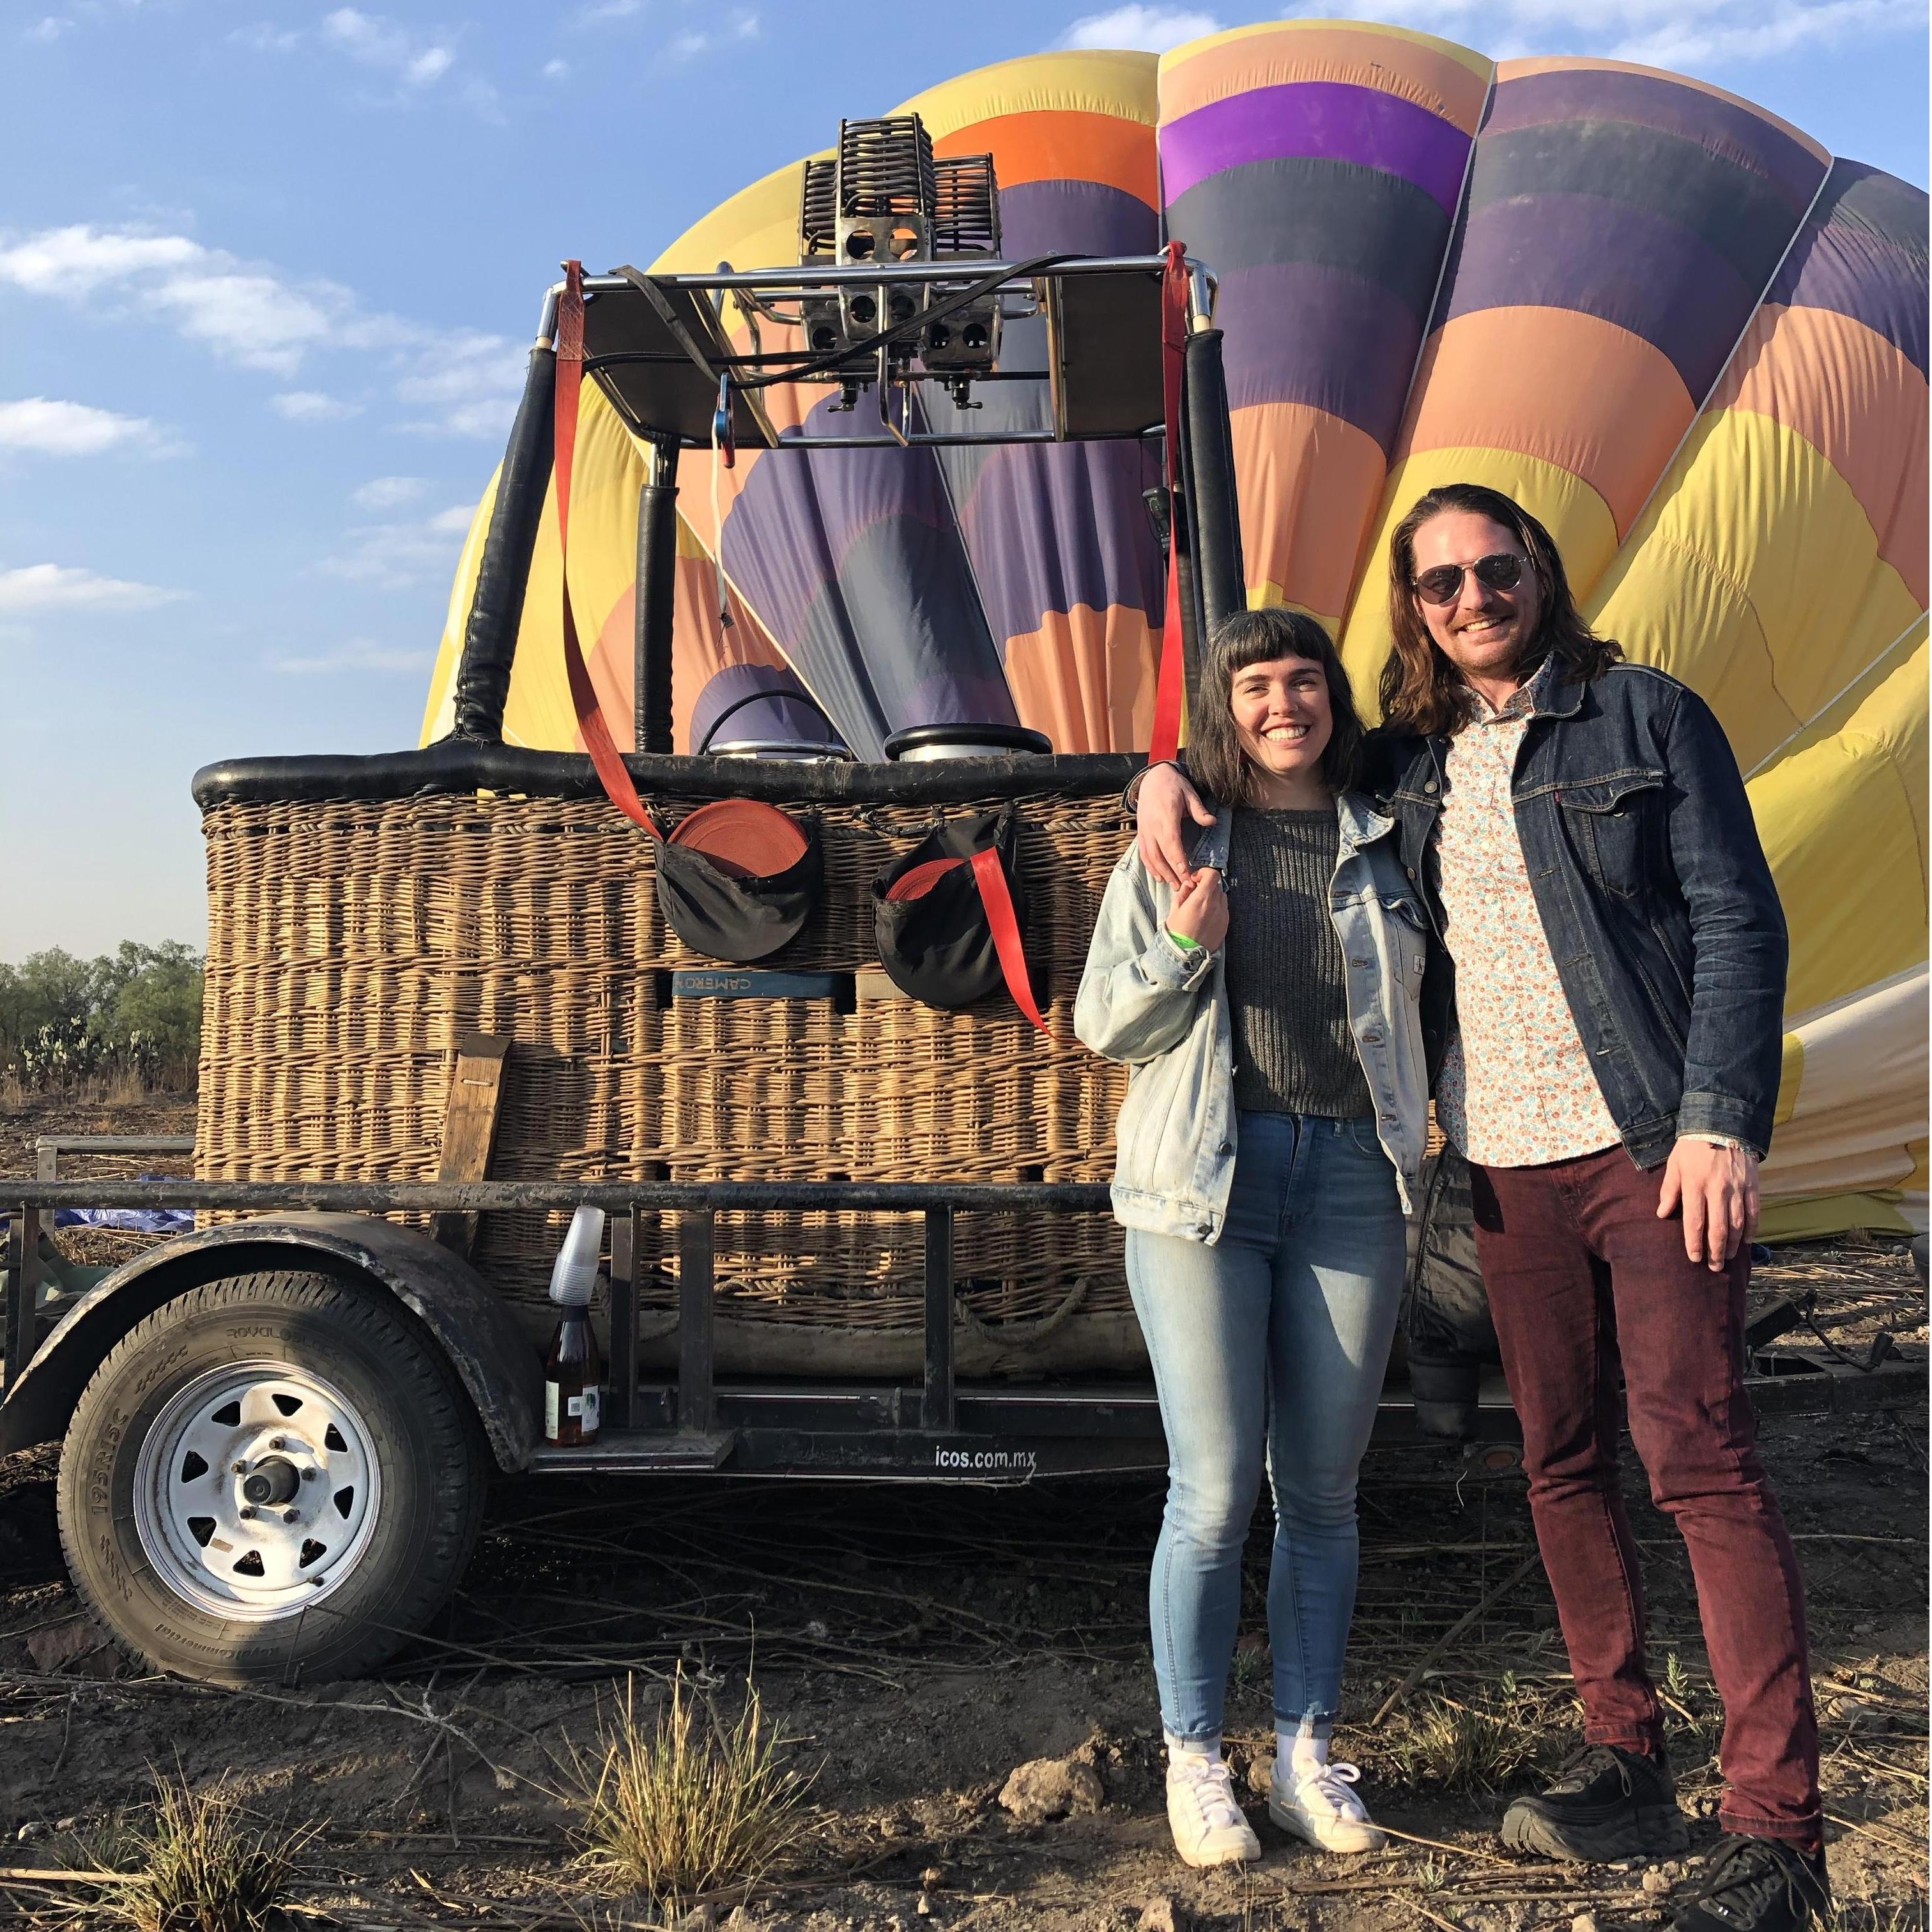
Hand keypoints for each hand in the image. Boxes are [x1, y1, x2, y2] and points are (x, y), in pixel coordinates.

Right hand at [1137, 764, 1216, 891]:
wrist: (1152, 778)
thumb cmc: (1173, 785)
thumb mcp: (1189, 793)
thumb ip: (1199, 810)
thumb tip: (1212, 821)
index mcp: (1166, 817)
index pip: (1171, 843)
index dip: (1178, 861)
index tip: (1186, 875)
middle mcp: (1153, 826)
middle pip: (1160, 855)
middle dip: (1172, 873)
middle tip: (1184, 887)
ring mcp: (1145, 830)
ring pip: (1150, 857)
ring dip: (1161, 873)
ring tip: (1173, 886)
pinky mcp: (1141, 833)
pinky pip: (1143, 853)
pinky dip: (1150, 866)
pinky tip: (1158, 876)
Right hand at [1166, 868, 1227, 950]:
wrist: (1185, 955)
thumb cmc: (1177, 933)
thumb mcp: (1175, 909)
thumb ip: (1183, 893)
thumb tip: (1189, 885)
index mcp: (1201, 899)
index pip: (1212, 875)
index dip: (1203, 873)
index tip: (1195, 879)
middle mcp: (1215, 905)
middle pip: (1216, 884)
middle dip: (1206, 885)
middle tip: (1196, 893)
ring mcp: (1222, 915)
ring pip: (1221, 896)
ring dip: (1213, 896)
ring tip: (1201, 906)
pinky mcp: (1225, 924)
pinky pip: (1224, 909)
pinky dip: (1216, 907)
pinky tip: (1206, 916)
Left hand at [1657, 1137, 1758, 1270]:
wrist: (1722, 1123)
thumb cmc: (1692, 1146)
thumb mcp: (1674, 1165)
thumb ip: (1669, 1190)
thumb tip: (1662, 1213)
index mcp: (1695, 1185)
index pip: (1694, 1221)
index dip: (1694, 1243)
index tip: (1693, 1258)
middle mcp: (1717, 1189)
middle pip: (1718, 1228)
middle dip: (1715, 1251)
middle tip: (1713, 1267)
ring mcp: (1738, 1188)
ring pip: (1737, 1223)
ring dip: (1732, 1244)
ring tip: (1727, 1257)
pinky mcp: (1752, 1184)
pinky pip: (1754, 1211)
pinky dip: (1751, 1228)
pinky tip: (1746, 1240)